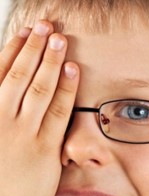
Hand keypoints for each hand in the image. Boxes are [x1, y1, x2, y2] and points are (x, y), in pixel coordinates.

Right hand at [0, 21, 79, 195]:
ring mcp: (23, 132)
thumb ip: (2, 120)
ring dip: (50, 60)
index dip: (13, 51)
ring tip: (59, 38)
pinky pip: (58, 112)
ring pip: (39, 88)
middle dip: (34, 47)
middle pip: (21, 75)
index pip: (0, 74)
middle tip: (46, 25)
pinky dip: (65, 89)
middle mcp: (1, 118)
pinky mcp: (44, 148)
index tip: (25, 33)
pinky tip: (72, 70)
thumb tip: (12, 102)